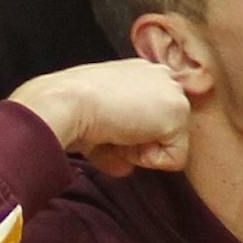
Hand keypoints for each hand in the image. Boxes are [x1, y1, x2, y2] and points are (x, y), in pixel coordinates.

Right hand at [12, 60, 190, 175]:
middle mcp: (160, 77)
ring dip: (139, 150)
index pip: (149, 115)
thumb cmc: (67, 107)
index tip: (104, 129)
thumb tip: (124, 169)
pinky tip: (125, 140)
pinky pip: (174, 158)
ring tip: (115, 135)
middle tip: (108, 134)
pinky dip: (147, 160)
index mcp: (140, 73)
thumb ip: (115, 142)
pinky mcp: (177, 114)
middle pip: (161, 130)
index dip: (127, 133)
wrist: (65, 102)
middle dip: (136, 143)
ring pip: (168, 143)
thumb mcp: (94, 123)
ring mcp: (173, 94)